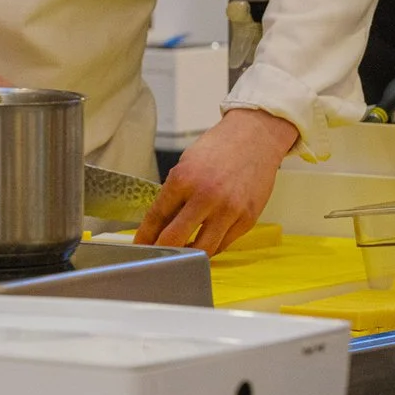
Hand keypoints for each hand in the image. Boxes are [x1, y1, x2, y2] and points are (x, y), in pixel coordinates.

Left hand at [135, 107, 298, 255]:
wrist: (255, 138)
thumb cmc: (218, 148)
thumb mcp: (186, 164)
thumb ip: (175, 193)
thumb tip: (161, 222)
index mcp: (184, 179)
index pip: (157, 216)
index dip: (145, 235)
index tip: (139, 245)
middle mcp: (206, 197)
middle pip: (175, 238)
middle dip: (161, 250)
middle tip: (154, 256)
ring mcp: (229, 211)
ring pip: (202, 249)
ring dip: (188, 255)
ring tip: (179, 253)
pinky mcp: (248, 220)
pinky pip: (224, 244)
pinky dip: (210, 247)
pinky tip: (201, 244)